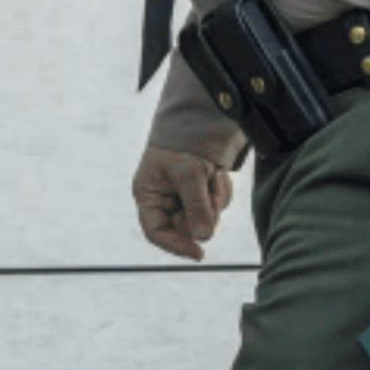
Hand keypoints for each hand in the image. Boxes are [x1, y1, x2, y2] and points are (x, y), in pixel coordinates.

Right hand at [132, 146, 233, 261]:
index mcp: (149, 194)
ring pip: (204, 218)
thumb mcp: (189, 174)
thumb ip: (196, 207)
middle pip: (185, 228)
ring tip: (214, 175)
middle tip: (212, 193)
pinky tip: (218, 173)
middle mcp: (164, 199)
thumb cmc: (183, 143)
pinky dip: (220, 192)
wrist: (200, 116)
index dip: (175, 245)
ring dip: (214, 200)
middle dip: (203, 214)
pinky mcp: (202, 191)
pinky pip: (215, 205)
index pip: (156, 231)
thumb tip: (204, 238)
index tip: (199, 253)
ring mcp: (184, 196)